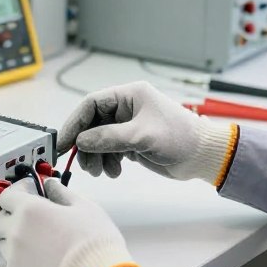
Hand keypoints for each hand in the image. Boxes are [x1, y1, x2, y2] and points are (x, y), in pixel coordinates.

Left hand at [0, 178, 139, 266]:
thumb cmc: (93, 242)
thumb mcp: (84, 208)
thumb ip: (62, 192)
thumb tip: (49, 185)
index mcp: (29, 210)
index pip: (7, 196)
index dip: (18, 194)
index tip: (29, 196)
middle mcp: (16, 232)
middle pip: (2, 220)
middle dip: (15, 217)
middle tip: (37, 222)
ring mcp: (13, 258)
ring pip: (6, 244)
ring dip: (18, 241)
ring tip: (43, 246)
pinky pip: (12, 265)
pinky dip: (23, 263)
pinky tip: (44, 265)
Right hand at [58, 81, 235, 182]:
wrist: (204, 156)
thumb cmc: (180, 138)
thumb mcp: (142, 136)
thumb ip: (109, 138)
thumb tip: (82, 141)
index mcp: (129, 95)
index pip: (91, 104)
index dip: (75, 122)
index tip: (63, 142)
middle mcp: (126, 108)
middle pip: (92, 124)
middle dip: (86, 145)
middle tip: (85, 164)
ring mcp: (128, 126)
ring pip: (98, 139)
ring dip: (96, 157)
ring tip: (102, 172)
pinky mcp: (132, 142)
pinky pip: (109, 150)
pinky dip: (107, 162)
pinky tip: (114, 171)